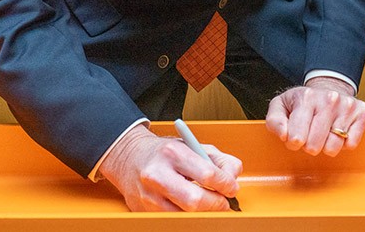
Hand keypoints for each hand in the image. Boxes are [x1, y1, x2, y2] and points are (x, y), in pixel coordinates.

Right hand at [99, 125, 241, 211]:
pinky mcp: (143, 210)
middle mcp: (157, 174)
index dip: (226, 184)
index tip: (232, 188)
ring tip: (207, 201)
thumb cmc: (164, 152)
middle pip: (195, 201)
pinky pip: (173, 219)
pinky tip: (189, 205)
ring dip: (202, 211)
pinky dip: (186, 214)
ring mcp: (148, 196)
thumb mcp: (193, 145)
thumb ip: (219, 159)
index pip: (207, 174)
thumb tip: (233, 176)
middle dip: (215, 203)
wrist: (130, 158)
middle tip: (223, 201)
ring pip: (184, 214)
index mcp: (173, 153)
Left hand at [265, 76, 364, 156]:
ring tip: (324, 133)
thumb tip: (284, 135)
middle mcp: (329, 99)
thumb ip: (274, 121)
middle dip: (309, 145)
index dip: (293, 143)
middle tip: (310, 134)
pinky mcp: (362, 112)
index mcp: (306, 97)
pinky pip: (351, 144)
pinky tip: (338, 132)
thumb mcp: (280, 105)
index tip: (295, 136)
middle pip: (314, 146)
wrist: (329, 88)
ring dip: (326, 145)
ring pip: (333, 147)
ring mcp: (347, 105)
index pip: (296, 138)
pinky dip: (344, 143)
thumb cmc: (303, 101)